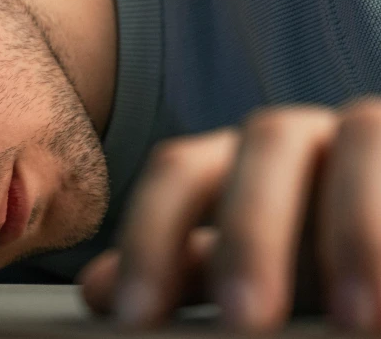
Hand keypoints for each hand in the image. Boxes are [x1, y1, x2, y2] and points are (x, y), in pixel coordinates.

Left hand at [78, 98, 380, 331]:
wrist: (374, 256)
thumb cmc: (309, 257)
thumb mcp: (246, 270)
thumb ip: (185, 270)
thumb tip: (100, 290)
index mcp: (236, 159)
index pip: (180, 171)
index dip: (152, 235)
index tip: (135, 318)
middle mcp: (299, 135)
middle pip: (265, 143)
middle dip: (253, 231)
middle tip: (244, 319)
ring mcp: (367, 136)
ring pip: (362, 134)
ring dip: (357, 229)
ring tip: (353, 320)